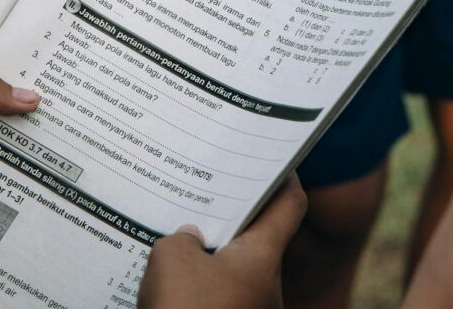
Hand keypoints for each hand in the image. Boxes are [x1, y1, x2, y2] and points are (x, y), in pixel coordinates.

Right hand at [139, 177, 307, 308]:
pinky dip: (195, 290)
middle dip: (227, 219)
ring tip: (170, 237)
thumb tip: (187, 242)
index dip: (284, 177)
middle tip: (200, 195)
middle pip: (255, 239)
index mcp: (263, 257)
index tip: (274, 159)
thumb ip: (181, 238)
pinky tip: (163, 283)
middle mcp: (266, 286)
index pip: (289, 204)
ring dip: (206, 259)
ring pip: (231, 274)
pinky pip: (215, 300)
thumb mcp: (173, 258)